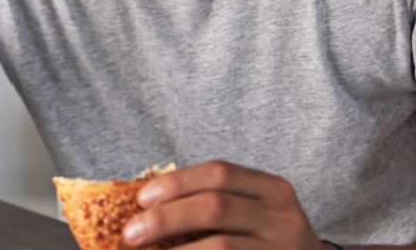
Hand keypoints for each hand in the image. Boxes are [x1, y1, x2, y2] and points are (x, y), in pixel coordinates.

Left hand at [124, 161, 322, 248]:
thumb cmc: (268, 243)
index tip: (141, 198)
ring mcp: (284, 248)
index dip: (176, 182)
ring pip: (221, 244)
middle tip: (131, 233)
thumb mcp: (253, 216)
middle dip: (166, 218)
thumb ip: (214, 205)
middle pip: (215, 206)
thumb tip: (145, 206)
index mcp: (273, 189)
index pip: (219, 173)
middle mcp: (285, 216)